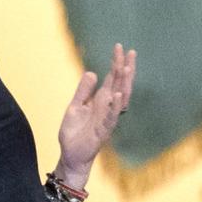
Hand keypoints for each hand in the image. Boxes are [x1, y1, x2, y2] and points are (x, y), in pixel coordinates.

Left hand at [55, 44, 134, 189]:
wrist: (71, 153)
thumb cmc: (75, 131)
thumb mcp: (75, 106)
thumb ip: (83, 91)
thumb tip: (92, 72)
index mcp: (101, 100)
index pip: (112, 79)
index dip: (116, 64)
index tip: (120, 47)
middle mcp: (108, 107)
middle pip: (120, 84)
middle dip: (125, 68)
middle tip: (130, 52)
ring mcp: (107, 118)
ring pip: (120, 99)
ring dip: (123, 84)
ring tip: (126, 68)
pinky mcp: (103, 130)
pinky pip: (112, 117)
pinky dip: (115, 106)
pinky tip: (117, 95)